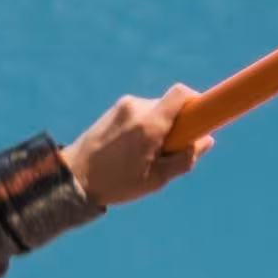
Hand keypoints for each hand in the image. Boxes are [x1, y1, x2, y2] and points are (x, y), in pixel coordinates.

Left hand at [72, 87, 207, 211]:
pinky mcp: (114, 110)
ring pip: (156, 111)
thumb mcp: (156, 179)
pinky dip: (144, 128)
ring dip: (159, 128)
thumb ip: (185, 158)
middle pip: (171, 106)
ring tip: (144, 156)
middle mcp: (137, 108)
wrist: (71, 178)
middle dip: (178, 125)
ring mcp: (123, 107)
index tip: (205, 116)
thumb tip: (206, 140)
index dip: (199, 101)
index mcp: (150, 124)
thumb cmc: (116, 183)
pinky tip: (130, 151)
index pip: (182, 94)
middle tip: (170, 151)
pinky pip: (140, 114)